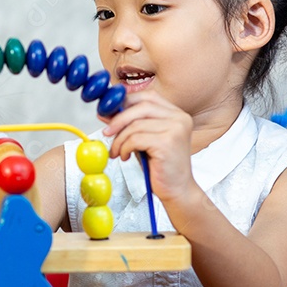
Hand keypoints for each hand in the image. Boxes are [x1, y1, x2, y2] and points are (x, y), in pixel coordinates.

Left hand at [101, 90, 198, 207]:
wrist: (177, 190)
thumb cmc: (161, 166)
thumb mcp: (143, 140)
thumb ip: (130, 124)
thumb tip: (106, 112)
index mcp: (176, 114)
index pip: (148, 96)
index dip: (126, 101)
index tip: (109, 112)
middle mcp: (180, 118)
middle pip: (141, 106)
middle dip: (119, 119)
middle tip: (106, 132)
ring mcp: (176, 129)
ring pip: (136, 124)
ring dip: (120, 139)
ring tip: (117, 151)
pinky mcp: (167, 143)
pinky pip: (136, 139)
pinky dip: (124, 148)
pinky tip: (125, 157)